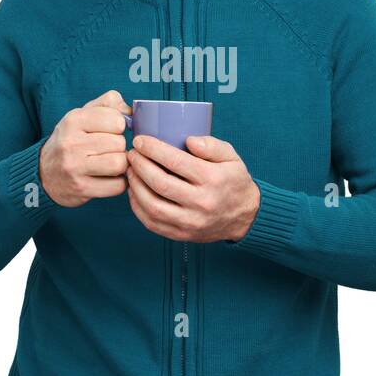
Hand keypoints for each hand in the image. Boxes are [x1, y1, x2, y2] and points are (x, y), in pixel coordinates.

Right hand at [39, 90, 131, 206]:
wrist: (43, 172)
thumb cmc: (71, 140)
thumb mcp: (82, 115)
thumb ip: (108, 104)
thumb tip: (132, 111)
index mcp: (74, 120)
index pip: (116, 119)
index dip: (119, 126)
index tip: (110, 131)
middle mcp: (71, 143)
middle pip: (119, 143)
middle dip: (119, 147)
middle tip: (109, 150)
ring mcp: (75, 168)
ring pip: (119, 163)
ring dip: (121, 165)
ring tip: (111, 163)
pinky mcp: (81, 188)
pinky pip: (117, 185)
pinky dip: (118, 183)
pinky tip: (108, 178)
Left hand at [125, 133, 260, 242]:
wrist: (245, 217)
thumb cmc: (233, 181)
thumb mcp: (231, 157)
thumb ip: (211, 145)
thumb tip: (188, 139)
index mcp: (212, 179)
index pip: (175, 160)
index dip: (152, 149)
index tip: (140, 140)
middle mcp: (201, 202)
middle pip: (160, 182)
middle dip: (139, 165)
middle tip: (131, 154)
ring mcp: (191, 222)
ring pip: (152, 205)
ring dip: (135, 186)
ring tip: (130, 172)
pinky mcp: (182, 235)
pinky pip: (152, 223)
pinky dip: (138, 207)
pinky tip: (134, 193)